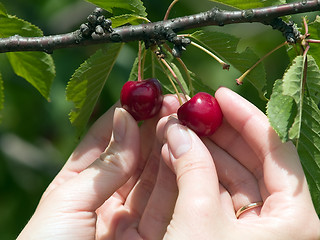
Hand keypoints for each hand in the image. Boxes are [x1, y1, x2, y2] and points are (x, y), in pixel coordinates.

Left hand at [17, 94, 180, 239]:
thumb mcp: (66, 202)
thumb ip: (103, 165)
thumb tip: (124, 117)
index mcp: (77, 187)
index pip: (103, 142)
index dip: (122, 117)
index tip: (141, 95)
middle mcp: (106, 200)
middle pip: (133, 157)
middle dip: (151, 128)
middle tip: (170, 104)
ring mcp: (130, 218)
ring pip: (152, 176)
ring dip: (166, 147)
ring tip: (180, 121)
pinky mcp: (151, 235)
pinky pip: (165, 201)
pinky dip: (175, 175)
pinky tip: (181, 151)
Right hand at [157, 87, 319, 239]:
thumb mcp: (199, 217)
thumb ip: (192, 168)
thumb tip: (177, 130)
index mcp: (293, 219)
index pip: (277, 150)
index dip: (247, 117)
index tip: (220, 96)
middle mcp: (281, 221)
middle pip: (255, 160)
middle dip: (221, 133)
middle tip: (195, 112)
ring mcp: (258, 228)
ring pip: (235, 176)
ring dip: (205, 153)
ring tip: (179, 131)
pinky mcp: (235, 234)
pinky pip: (222, 193)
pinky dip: (201, 174)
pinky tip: (178, 156)